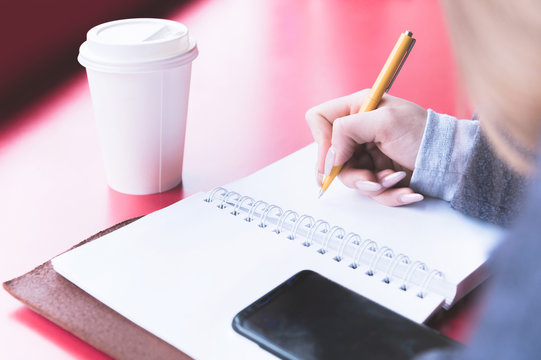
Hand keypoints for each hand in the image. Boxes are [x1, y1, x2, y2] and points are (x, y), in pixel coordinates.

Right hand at [305, 90, 426, 205]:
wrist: (452, 160)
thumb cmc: (424, 134)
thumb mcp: (385, 122)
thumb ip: (347, 130)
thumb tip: (329, 156)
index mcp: (357, 108)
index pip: (319, 120)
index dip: (322, 141)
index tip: (336, 159)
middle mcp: (358, 131)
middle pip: (332, 158)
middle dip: (353, 173)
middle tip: (371, 180)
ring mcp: (367, 154)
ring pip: (350, 178)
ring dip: (373, 186)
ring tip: (395, 180)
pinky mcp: (378, 174)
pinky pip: (370, 191)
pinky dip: (388, 194)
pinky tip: (406, 190)